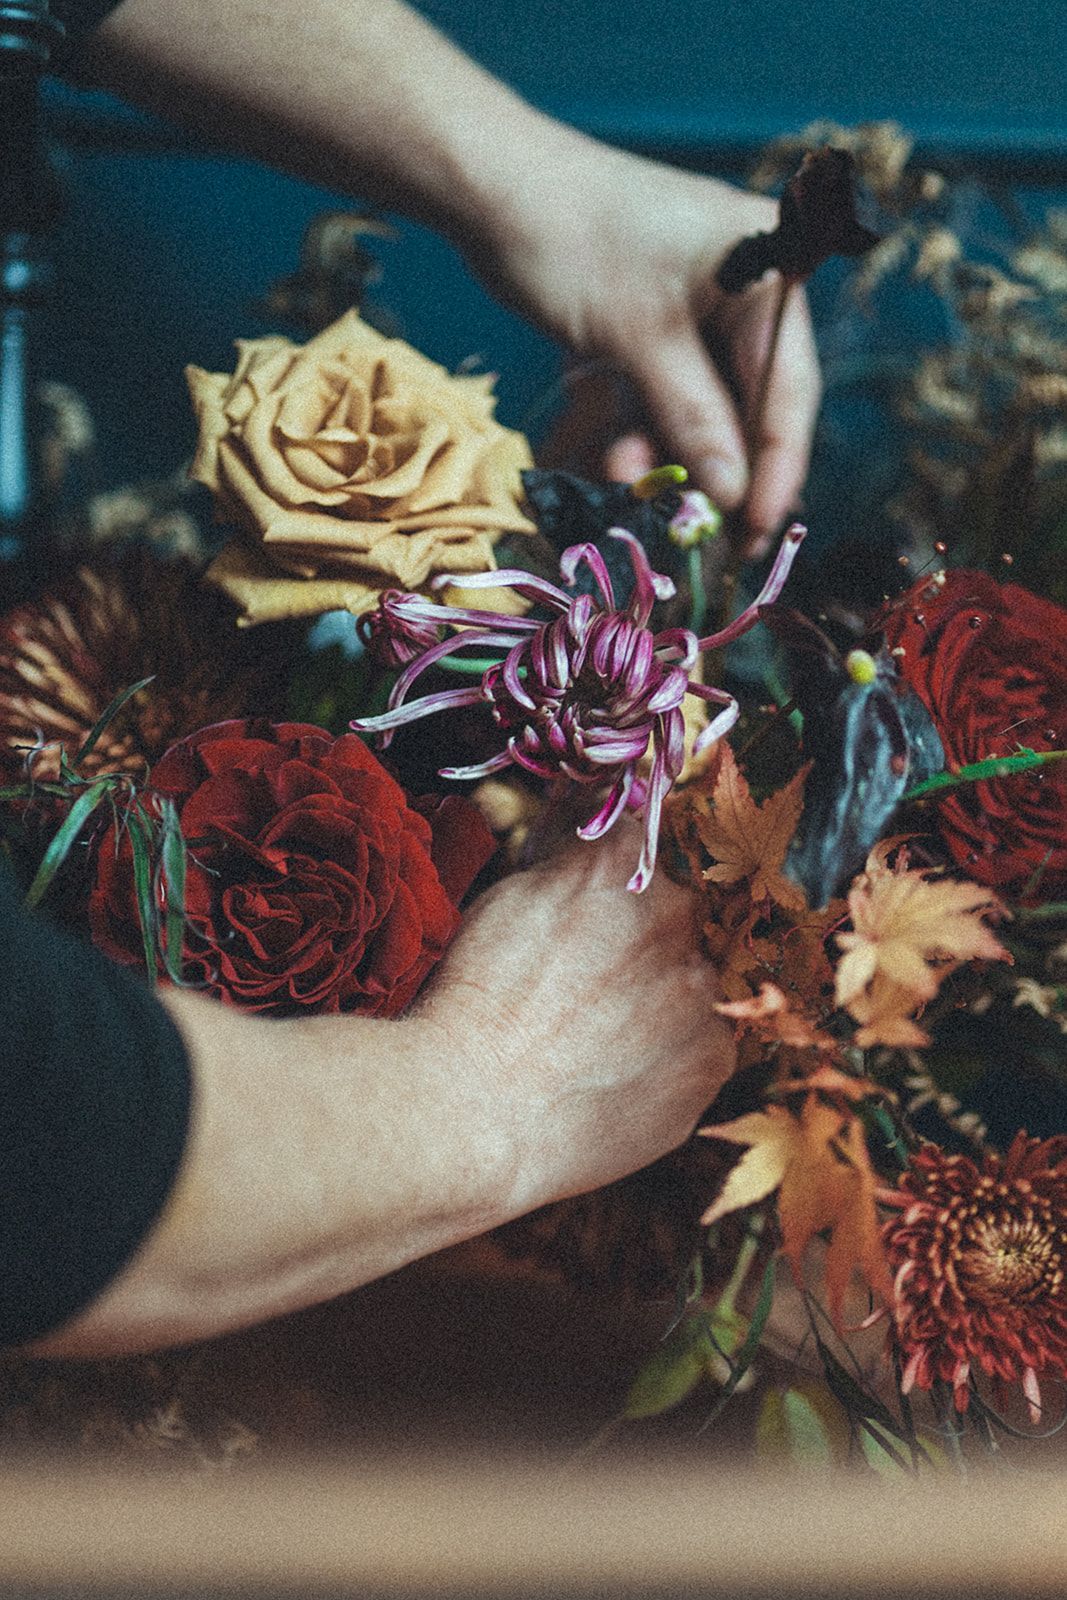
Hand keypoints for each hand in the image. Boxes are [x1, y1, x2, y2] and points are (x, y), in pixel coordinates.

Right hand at [418, 821, 735, 1216]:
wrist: (476, 1108)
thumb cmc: (475, 1005)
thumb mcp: (505, 903)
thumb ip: (568, 874)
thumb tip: (588, 866)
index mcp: (620, 863)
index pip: (635, 850)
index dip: (608, 888)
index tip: (587, 918)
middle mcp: (674, 913)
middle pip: (672, 917)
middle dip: (639, 945)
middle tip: (586, 991)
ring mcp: (699, 988)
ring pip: (690, 984)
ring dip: (658, 1003)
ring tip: (596, 1043)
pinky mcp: (712, 1057)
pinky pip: (700, 1047)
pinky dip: (668, 1059)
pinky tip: (616, 1077)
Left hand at [466, 126, 820, 554]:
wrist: (489, 190)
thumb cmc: (572, 241)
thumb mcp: (639, 339)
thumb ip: (694, 420)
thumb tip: (737, 497)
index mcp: (766, 270)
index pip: (789, 388)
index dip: (777, 467)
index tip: (760, 532)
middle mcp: (744, 290)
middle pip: (751, 406)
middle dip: (719, 471)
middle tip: (706, 542)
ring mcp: (697, 312)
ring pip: (704, 412)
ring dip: (671, 459)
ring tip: (632, 486)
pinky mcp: (653, 332)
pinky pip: (666, 400)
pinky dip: (645, 436)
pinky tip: (618, 466)